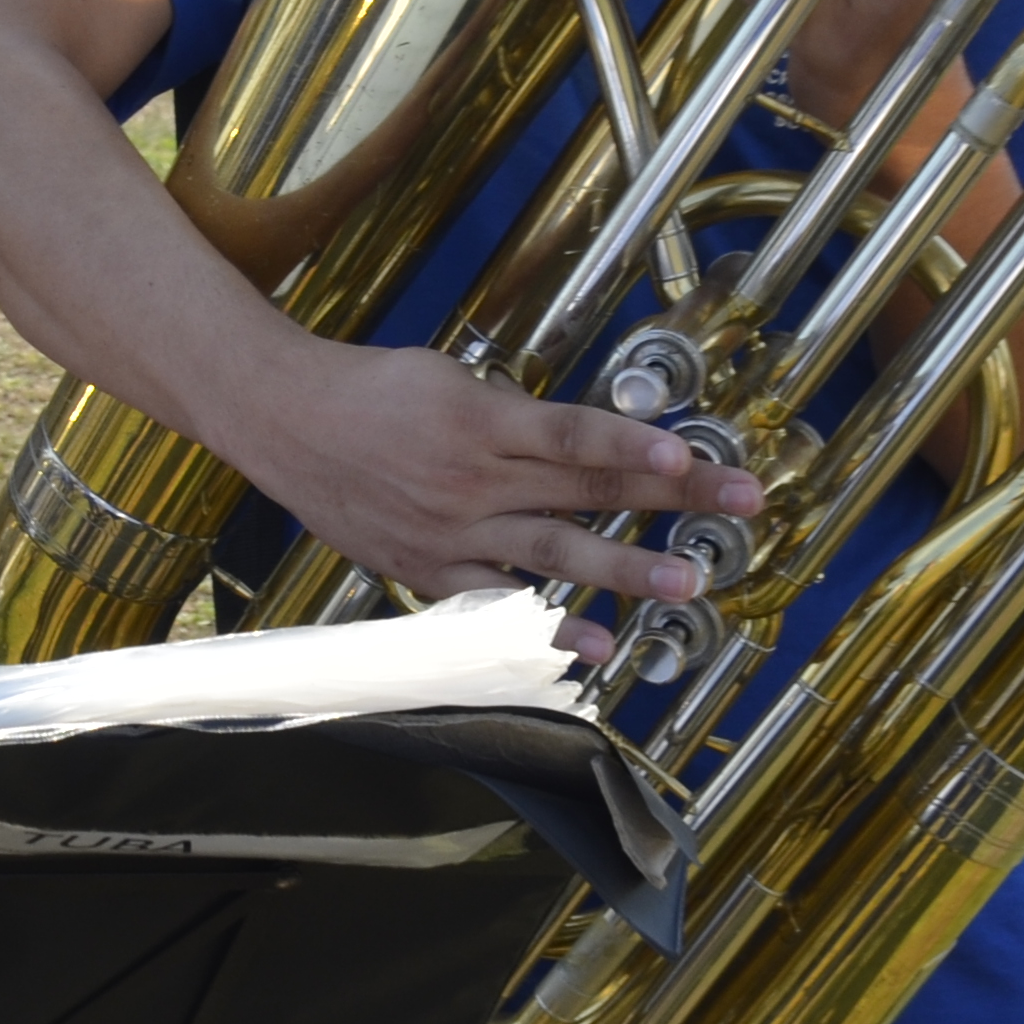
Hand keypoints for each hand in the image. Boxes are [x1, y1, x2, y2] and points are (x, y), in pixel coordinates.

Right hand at [225, 339, 758, 624]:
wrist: (284, 420)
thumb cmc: (367, 391)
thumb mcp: (448, 379)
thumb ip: (513, 417)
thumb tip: (577, 446)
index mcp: (482, 419)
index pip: (576, 437)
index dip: (635, 448)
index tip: (691, 458)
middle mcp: (475, 478)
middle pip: (586, 490)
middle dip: (670, 499)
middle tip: (739, 504)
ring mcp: (454, 530)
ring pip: (553, 551)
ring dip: (624, 570)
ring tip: (686, 582)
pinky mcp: (429, 569)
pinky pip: (496, 602)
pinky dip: (544, 625)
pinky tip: (590, 644)